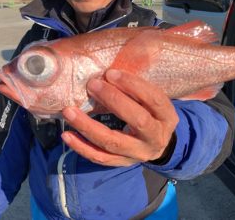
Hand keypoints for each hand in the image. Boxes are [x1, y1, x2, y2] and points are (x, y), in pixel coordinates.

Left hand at [60, 69, 178, 165]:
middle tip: (92, 85)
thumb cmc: (151, 112)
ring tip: (69, 111)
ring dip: (88, 126)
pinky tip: (67, 135)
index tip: (111, 73)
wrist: (158, 143)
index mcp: (167, 116)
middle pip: (137, 120)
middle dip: (113, 100)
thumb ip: (137, 87)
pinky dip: (82, 147)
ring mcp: (139, 153)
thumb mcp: (153, 99)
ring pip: (113, 142)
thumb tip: (109, 71)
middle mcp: (156, 137)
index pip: (153, 99)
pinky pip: (100, 158)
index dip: (133, 85)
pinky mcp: (122, 163)